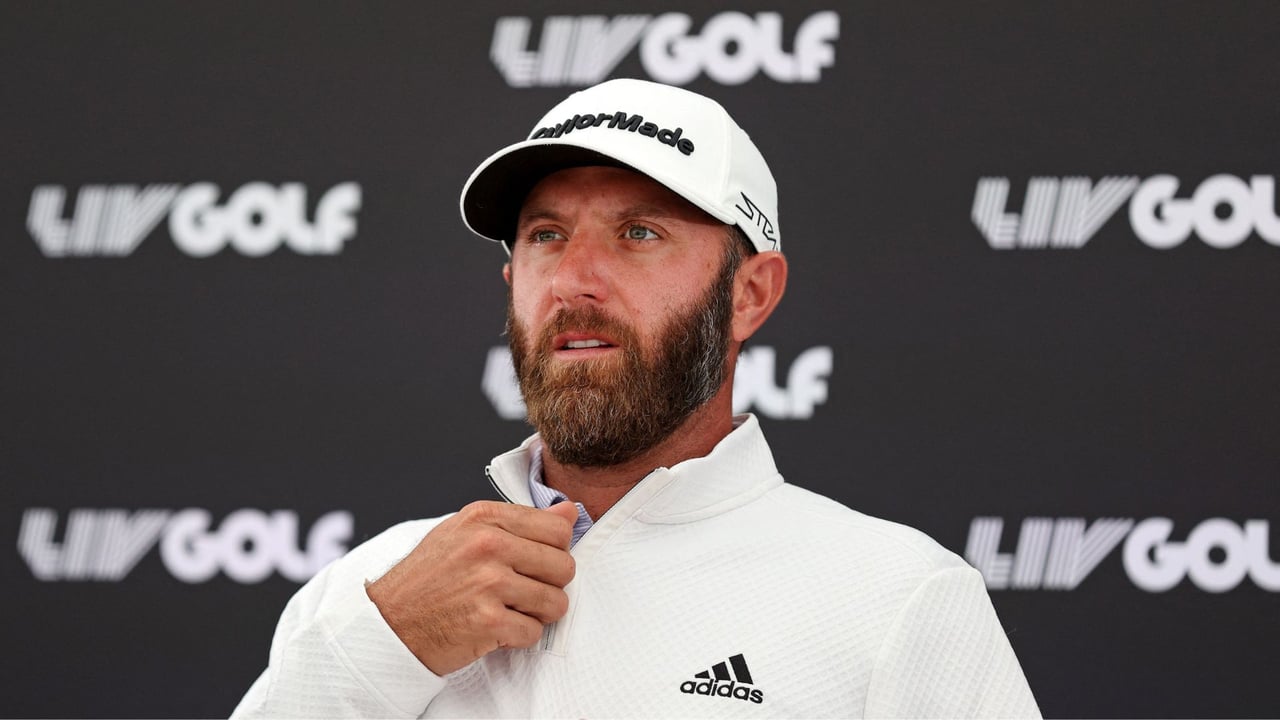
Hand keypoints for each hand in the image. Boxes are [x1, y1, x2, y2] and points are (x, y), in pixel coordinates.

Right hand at [366, 500, 578, 674]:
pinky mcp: (487, 620)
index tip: (534, 563)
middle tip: (523, 592)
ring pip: (555, 602)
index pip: (558, 529)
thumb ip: (520, 522)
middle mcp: (487, 545)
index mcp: (484, 517)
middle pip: (564, 566)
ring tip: (510, 610)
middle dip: (550, 585)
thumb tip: (569, 512)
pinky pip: (534, 631)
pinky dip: (519, 636)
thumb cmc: (429, 578)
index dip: (554, 551)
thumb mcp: (467, 534)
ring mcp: (488, 582)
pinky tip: (497, 628)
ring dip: (538, 614)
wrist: (388, 623)